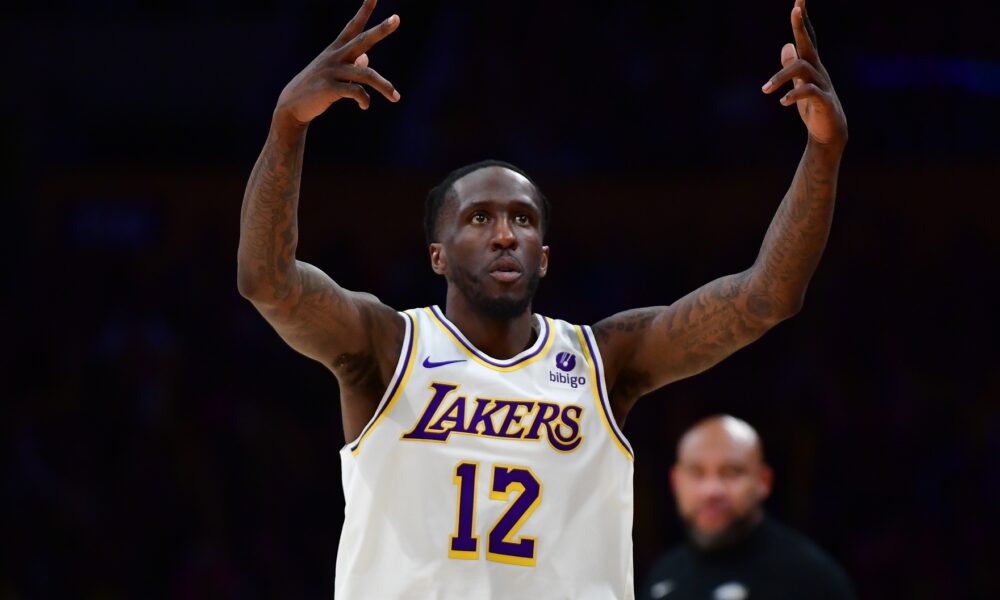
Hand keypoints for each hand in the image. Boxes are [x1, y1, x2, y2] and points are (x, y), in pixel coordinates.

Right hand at [275, 0, 399, 125]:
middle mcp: (336, 56)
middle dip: (381, 30)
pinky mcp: (330, 88)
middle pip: (363, 41)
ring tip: (396, 97)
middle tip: (396, 19)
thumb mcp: (334, 72)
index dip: (364, 10)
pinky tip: (364, 105)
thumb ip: (352, 63)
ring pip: (366, 73)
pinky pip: (356, 92)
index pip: (353, 25)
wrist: (292, 104)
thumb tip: (366, 58)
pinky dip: (364, 100)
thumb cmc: (317, 87)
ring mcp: (333, 71)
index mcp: (337, 49)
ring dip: (384, 86)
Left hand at [761, 0, 846, 146]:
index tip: (799, 0)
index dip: (802, 20)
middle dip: (801, 25)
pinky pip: (809, 92)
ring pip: (803, 69)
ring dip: (780, 76)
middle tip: (795, 8)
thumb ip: (792, 66)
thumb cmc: (813, 106)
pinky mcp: (824, 101)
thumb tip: (786, 45)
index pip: (807, 37)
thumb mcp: (800, 84)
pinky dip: (793, 95)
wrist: (830, 132)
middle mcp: (819, 70)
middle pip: (809, 42)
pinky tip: (782, 102)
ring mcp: (823, 84)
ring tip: (764, 90)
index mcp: (812, 65)